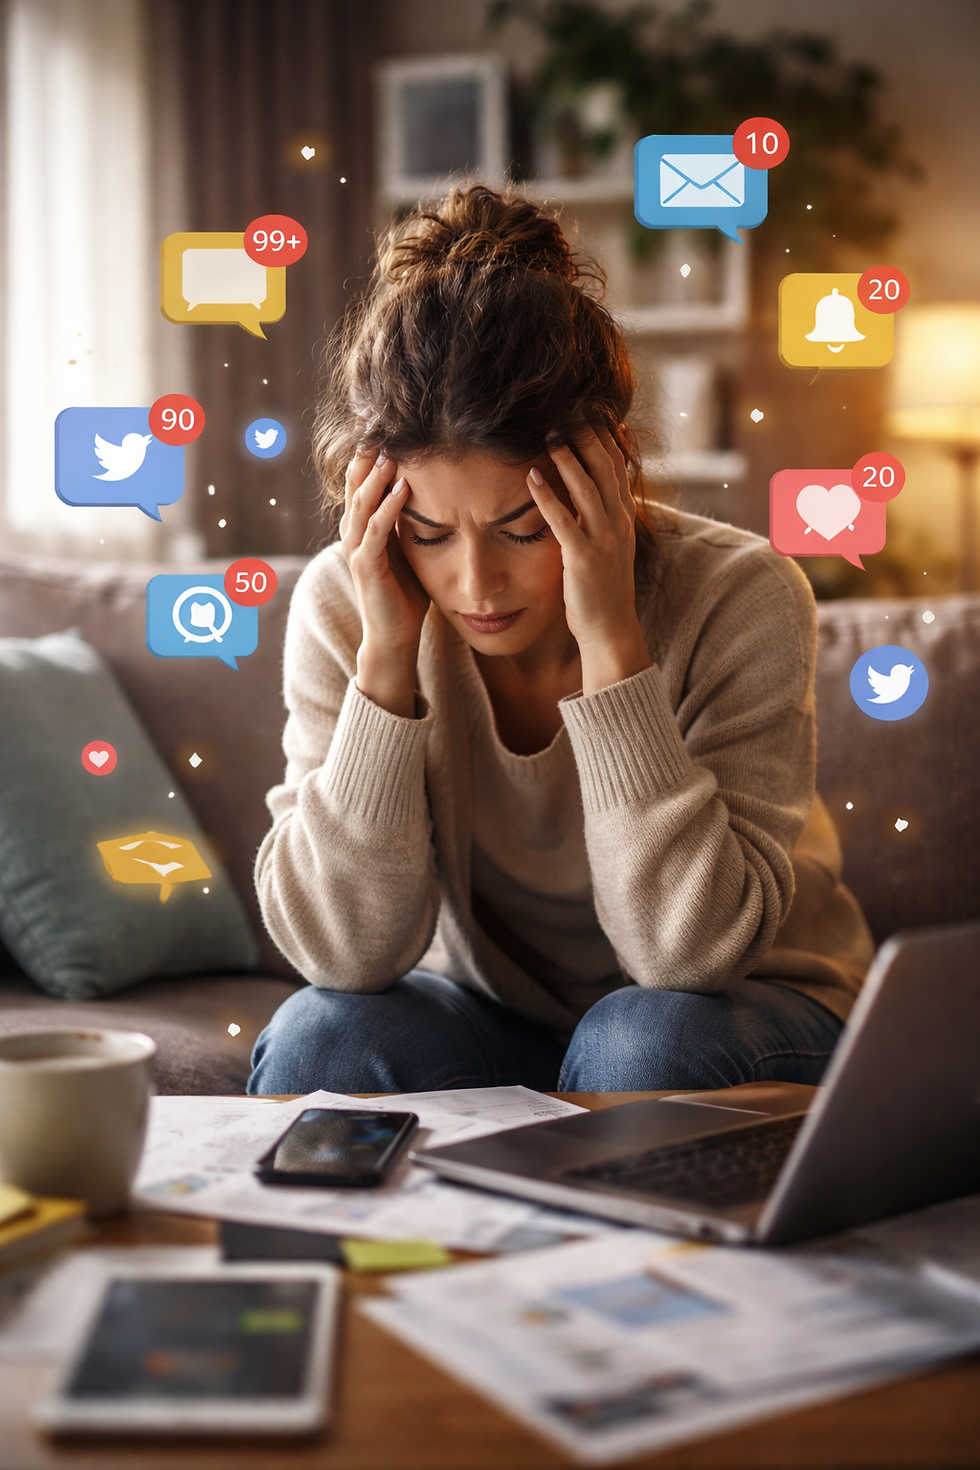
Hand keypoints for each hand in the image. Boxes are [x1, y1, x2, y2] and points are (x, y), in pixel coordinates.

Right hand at [340, 452, 429, 716]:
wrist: (395, 635)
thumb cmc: (406, 593)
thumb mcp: (409, 549)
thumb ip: (410, 522)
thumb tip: (430, 493)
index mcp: (363, 528)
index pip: (363, 483)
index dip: (372, 457)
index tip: (388, 430)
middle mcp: (354, 534)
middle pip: (356, 486)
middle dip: (369, 458)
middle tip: (384, 429)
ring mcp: (357, 550)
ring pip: (362, 505)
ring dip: (377, 478)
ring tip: (392, 453)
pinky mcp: (366, 568)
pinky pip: (375, 532)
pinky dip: (387, 508)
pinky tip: (401, 489)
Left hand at [528, 427, 650, 694]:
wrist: (612, 632)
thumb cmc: (602, 592)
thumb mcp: (608, 547)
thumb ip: (604, 515)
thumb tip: (601, 485)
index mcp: (623, 519)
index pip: (616, 466)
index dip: (603, 437)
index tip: (587, 412)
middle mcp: (618, 524)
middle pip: (604, 468)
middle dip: (586, 437)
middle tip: (564, 410)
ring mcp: (603, 540)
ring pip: (587, 488)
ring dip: (567, 458)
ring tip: (548, 433)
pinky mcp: (583, 559)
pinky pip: (564, 521)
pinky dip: (548, 497)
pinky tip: (531, 478)